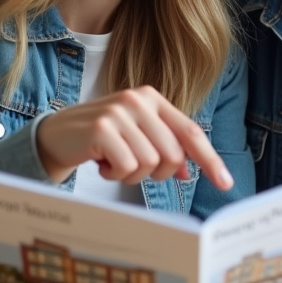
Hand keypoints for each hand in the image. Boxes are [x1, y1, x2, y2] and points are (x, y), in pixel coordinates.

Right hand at [35, 85, 233, 190]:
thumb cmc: (100, 139)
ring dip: (131, 175)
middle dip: (157, 173)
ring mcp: (119, 112)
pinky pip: (127, 167)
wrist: (55, 135)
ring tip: (113, 163)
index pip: (191, 132)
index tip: (225, 184)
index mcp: (152, 98)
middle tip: (132, 168)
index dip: (210, 160)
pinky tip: (101, 163)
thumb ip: (164, 147)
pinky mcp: (101, 128)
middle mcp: (138, 100)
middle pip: (173, 154)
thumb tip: (189, 172)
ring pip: (150, 163)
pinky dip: (115, 175)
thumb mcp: (136, 136)